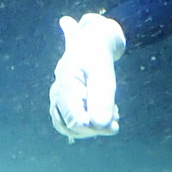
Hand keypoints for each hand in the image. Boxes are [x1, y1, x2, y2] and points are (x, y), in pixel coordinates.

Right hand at [49, 12, 125, 140]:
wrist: (90, 44)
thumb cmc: (97, 57)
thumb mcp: (104, 74)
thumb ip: (102, 99)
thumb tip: (100, 125)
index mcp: (65, 87)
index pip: (76, 121)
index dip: (96, 128)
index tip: (115, 123)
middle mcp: (57, 96)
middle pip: (73, 127)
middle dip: (96, 127)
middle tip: (115, 116)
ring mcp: (57, 100)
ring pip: (71, 128)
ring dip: (92, 127)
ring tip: (110, 114)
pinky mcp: (62, 103)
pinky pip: (71, 123)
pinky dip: (87, 124)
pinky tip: (102, 114)